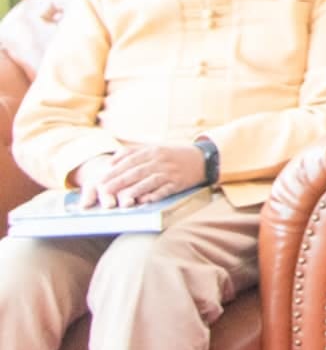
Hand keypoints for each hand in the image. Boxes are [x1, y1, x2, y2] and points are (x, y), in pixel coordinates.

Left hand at [76, 143, 205, 207]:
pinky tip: (143, 201)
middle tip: (103, 191)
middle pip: (136, 172)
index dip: (113, 171)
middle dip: (118, 182)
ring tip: (120, 199)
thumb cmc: (173, 155)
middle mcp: (160, 160)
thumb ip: (133, 152)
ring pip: (148, 181)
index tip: (99, 180)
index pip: (129, 160)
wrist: (201, 158)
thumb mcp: (154, 148)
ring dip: (133, 191)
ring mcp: (170, 172)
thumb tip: (111, 161)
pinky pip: (164, 190)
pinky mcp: (178, 183)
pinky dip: (153, 196)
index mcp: (153, 151)